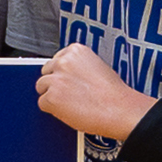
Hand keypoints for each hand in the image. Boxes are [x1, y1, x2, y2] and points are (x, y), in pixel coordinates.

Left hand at [31, 44, 154, 144]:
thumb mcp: (97, 67)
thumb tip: (66, 73)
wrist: (120, 110)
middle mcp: (63, 62)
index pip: (56, 59)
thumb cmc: (113, 94)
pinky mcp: (51, 97)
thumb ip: (78, 66)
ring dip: (53, 96)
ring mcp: (56, 79)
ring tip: (72, 103)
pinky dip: (53, 110)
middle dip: (54, 82)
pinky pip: (42, 104)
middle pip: (46, 71)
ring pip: (41, 87)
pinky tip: (69, 111)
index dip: (62, 73)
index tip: (69, 80)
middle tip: (70, 94)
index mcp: (76, 51)